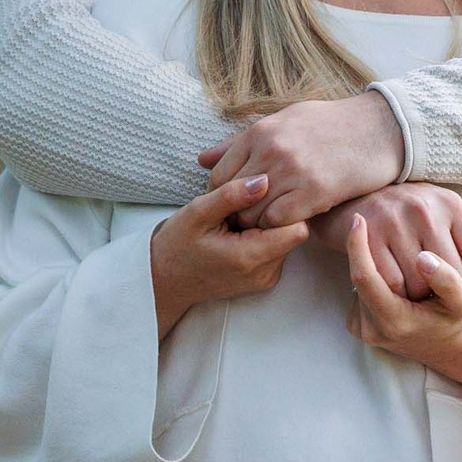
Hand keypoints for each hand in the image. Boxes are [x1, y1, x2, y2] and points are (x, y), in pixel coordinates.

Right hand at [150, 174, 310, 338]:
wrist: (165, 282)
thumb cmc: (177, 246)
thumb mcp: (197, 213)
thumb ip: (231, 196)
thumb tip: (264, 179)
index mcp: (249, 257)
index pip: (297, 228)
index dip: (285, 205)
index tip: (265, 194)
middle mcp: (264, 273)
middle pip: (293, 232)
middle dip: (275, 213)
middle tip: (246, 205)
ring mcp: (266, 279)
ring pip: (286, 240)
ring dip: (268, 225)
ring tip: (239, 218)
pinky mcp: (264, 279)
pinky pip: (277, 250)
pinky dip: (263, 236)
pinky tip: (240, 230)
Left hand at [199, 93, 403, 225]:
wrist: (379, 128)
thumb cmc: (331, 124)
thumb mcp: (283, 120)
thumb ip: (240, 141)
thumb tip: (201, 159)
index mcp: (260, 132)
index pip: (218, 176)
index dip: (223, 196)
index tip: (236, 205)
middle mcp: (271, 151)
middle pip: (233, 199)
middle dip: (237, 214)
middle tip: (251, 220)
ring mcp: (292, 172)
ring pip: (253, 214)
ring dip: (259, 225)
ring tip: (271, 223)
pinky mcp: (314, 192)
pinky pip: (279, 222)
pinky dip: (280, 228)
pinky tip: (291, 222)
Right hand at [312, 184, 461, 325]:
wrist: (355, 193)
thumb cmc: (406, 214)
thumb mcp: (438, 217)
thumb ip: (461, 246)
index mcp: (452, 205)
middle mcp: (426, 209)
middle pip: (452, 273)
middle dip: (446, 293)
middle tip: (435, 298)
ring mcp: (397, 220)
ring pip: (421, 282)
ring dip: (418, 296)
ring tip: (412, 288)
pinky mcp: (370, 234)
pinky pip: (392, 282)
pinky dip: (395, 292)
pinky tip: (393, 286)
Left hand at [342, 216, 461, 390]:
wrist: (443, 343)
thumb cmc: (456, 317)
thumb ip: (446, 279)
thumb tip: (424, 256)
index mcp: (396, 321)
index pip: (366, 278)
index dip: (358, 246)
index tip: (357, 219)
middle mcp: (373, 328)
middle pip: (363, 274)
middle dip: (380, 257)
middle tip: (405, 253)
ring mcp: (362, 328)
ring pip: (361, 279)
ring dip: (378, 267)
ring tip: (404, 271)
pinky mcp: (356, 323)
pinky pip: (360, 288)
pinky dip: (376, 278)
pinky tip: (395, 281)